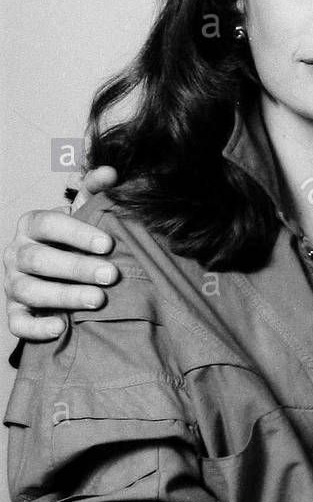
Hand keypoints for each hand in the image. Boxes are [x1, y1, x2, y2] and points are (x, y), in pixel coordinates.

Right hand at [4, 168, 119, 339]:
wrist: (54, 271)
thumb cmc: (72, 241)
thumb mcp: (82, 215)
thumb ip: (95, 193)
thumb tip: (110, 174)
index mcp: (31, 225)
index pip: (47, 224)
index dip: (76, 234)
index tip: (108, 245)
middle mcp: (16, 253)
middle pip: (39, 260)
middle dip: (76, 268)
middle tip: (110, 275)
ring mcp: (12, 283)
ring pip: (29, 291)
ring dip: (64, 296)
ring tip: (97, 300)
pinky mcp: (14, 311)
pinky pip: (18, 323)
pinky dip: (36, 327)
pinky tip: (61, 328)